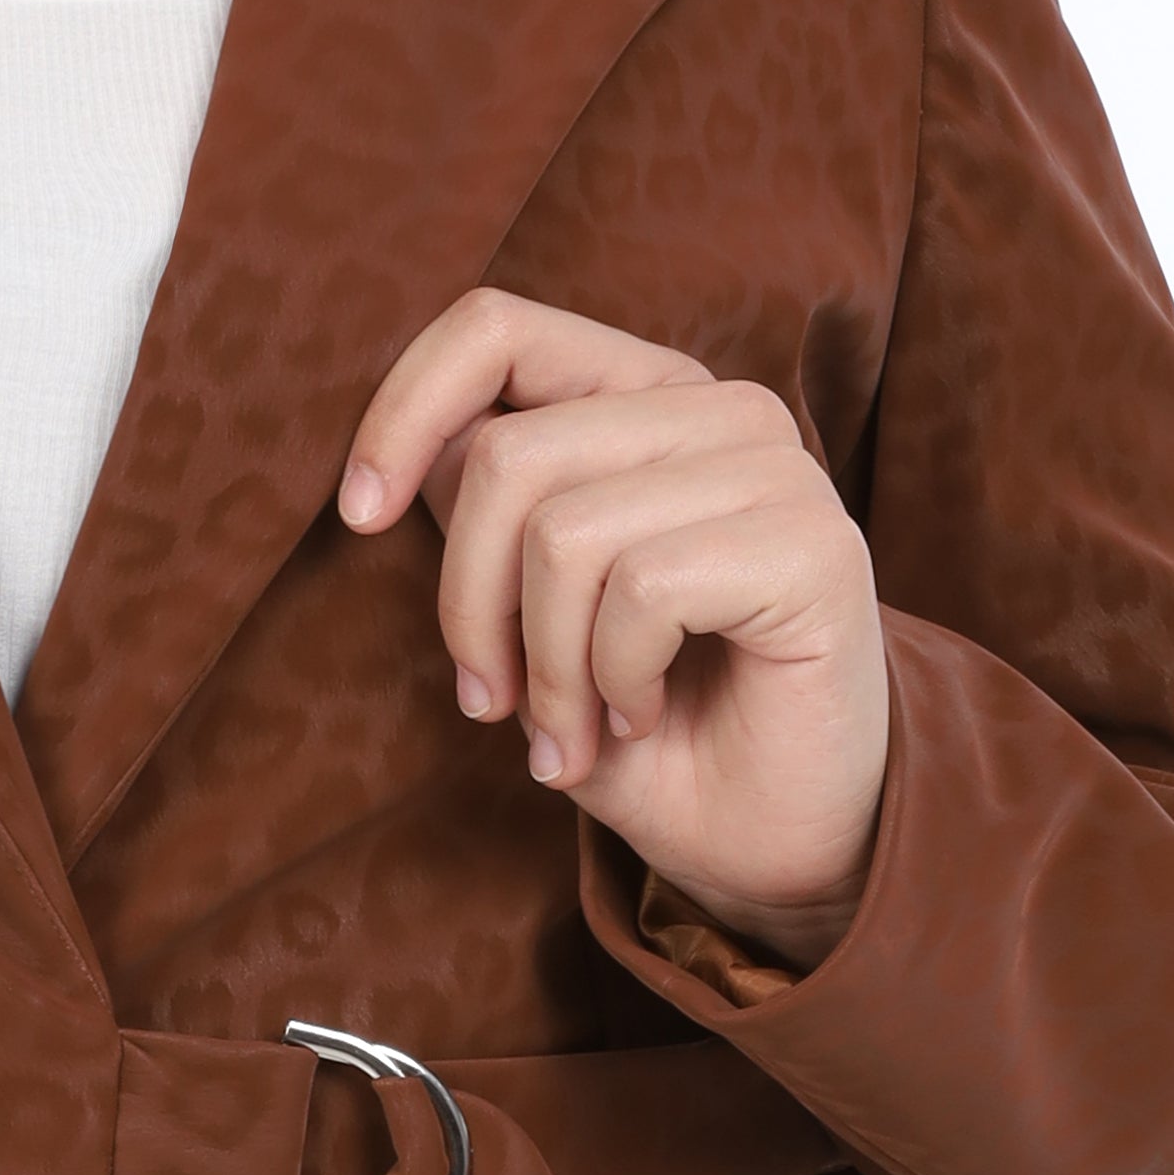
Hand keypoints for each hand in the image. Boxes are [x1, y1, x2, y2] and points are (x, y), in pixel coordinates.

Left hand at [339, 291, 890, 972]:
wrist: (775, 844)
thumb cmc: (650, 730)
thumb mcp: (531, 614)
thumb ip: (486, 518)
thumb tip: (417, 457)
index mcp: (648, 399)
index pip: (498, 330)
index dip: (404, 409)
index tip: (359, 516)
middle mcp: (722, 412)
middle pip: (510, 457)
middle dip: (469, 608)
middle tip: (493, 707)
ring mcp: (779, 471)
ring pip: (564, 533)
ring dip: (544, 671)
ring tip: (571, 736)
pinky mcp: (814, 548)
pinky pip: (640, 591)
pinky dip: (612, 682)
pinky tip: (642, 717)